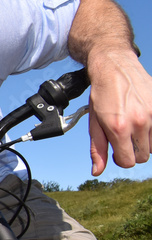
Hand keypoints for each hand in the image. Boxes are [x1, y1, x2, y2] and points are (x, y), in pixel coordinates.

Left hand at [86, 48, 151, 175]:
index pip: (128, 161)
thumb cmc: (102, 95)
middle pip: (143, 156)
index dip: (121, 159)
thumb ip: (97, 149)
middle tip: (125, 137)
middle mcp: (140, 122)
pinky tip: (144, 121)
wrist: (115, 68)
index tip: (118, 150)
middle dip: (132, 150)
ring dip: (144, 141)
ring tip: (133, 126)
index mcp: (119, 128)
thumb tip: (97, 171)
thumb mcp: (94, 123)